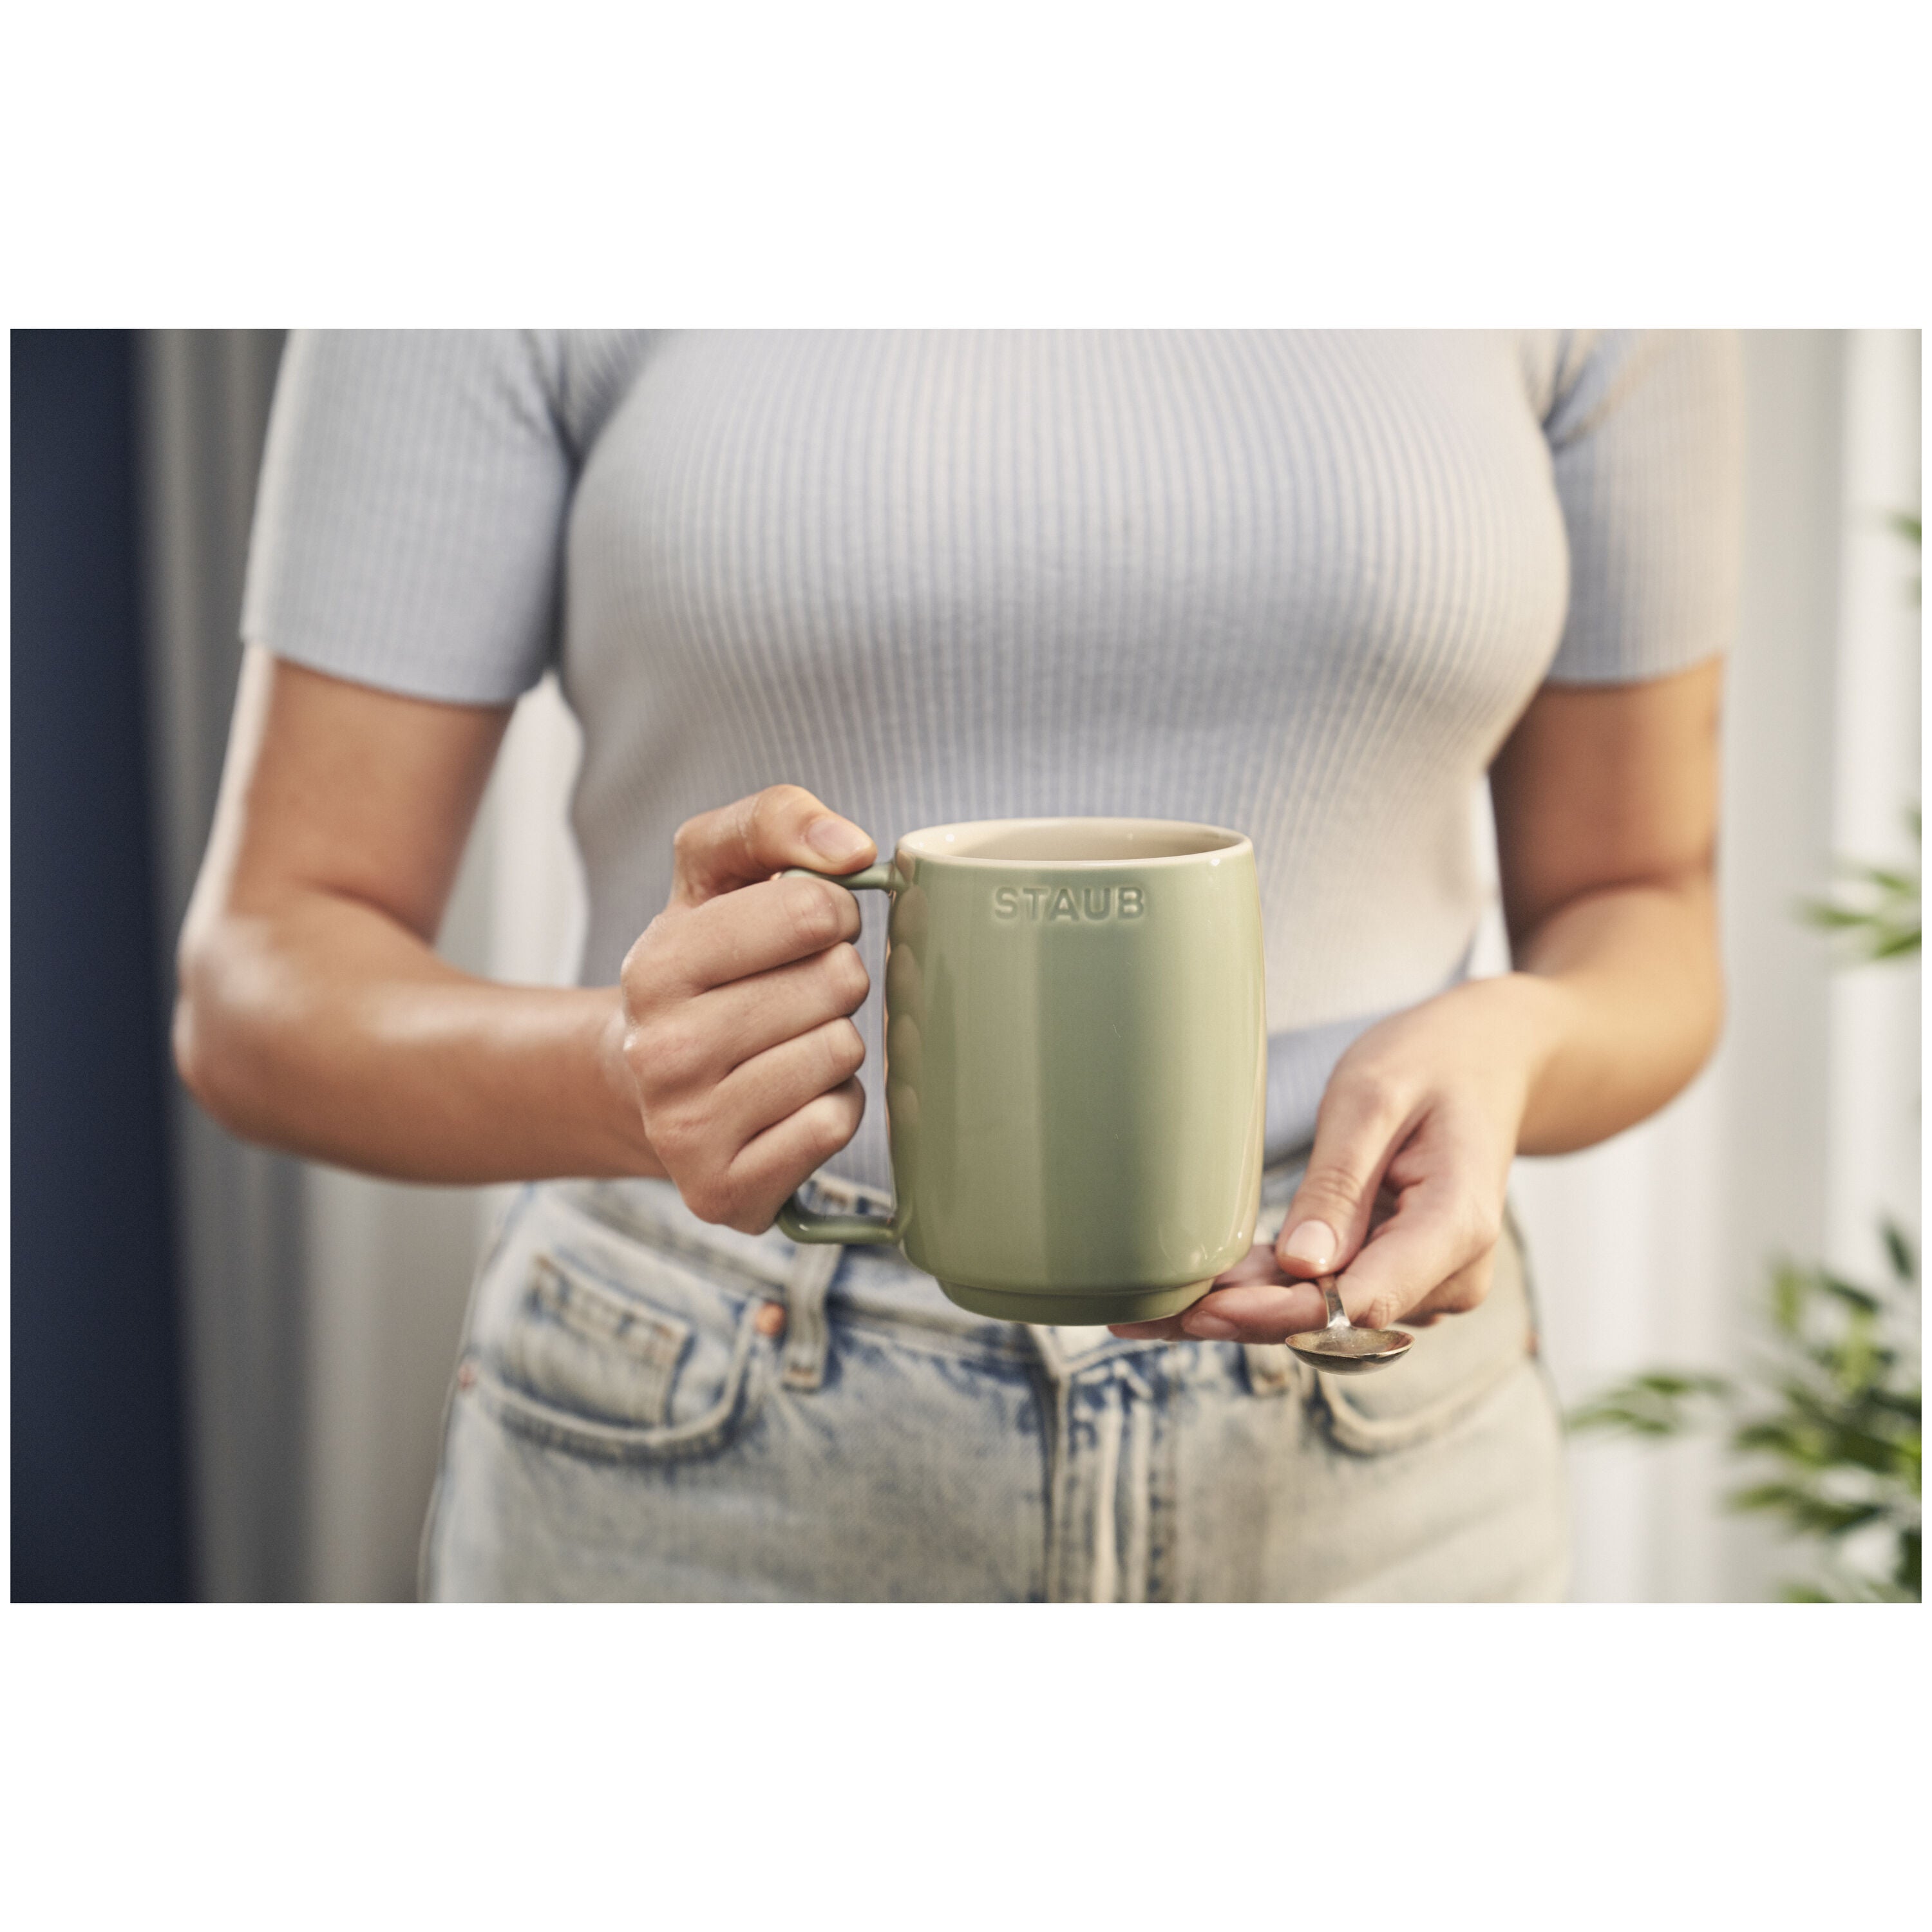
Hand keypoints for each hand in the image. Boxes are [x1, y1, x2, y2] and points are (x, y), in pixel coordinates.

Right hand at [604, 785, 877, 1232]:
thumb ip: (774, 821)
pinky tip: (786, 1102)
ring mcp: (687, 1130)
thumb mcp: (714, 874)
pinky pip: (835, 1126)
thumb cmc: (702, 968)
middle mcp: (659, 1053)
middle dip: (834, 980)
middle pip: (838, 984)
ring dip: (834, 1046)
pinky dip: (831, 1109)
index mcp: (656, 965)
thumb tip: (853, 847)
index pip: (812, 908)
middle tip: (791, 995)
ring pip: (841, 1056)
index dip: (831, 910)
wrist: (642, 1084)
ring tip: (784, 1046)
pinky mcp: (724, 1193)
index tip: (807, 928)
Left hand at [1109, 975, 1565, 1344]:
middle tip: (1141, 1320)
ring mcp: (1423, 1281)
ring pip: (1322, 1316)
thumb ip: (1340, 1183)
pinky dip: (1264, 1293)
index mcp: (1456, 1227)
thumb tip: (1302, 1266)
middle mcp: (1448, 1273)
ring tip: (1145, 1311)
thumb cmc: (1432, 1063)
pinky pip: (1327, 1294)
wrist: (1490, 1061)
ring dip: (1243, 1311)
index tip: (1205, 1309)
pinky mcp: (1395, 1274)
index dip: (1277, 1314)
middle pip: (1333, 1322)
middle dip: (1239, 1320)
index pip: (1360, 1301)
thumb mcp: (1374, 1097)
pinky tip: (1196, 1292)